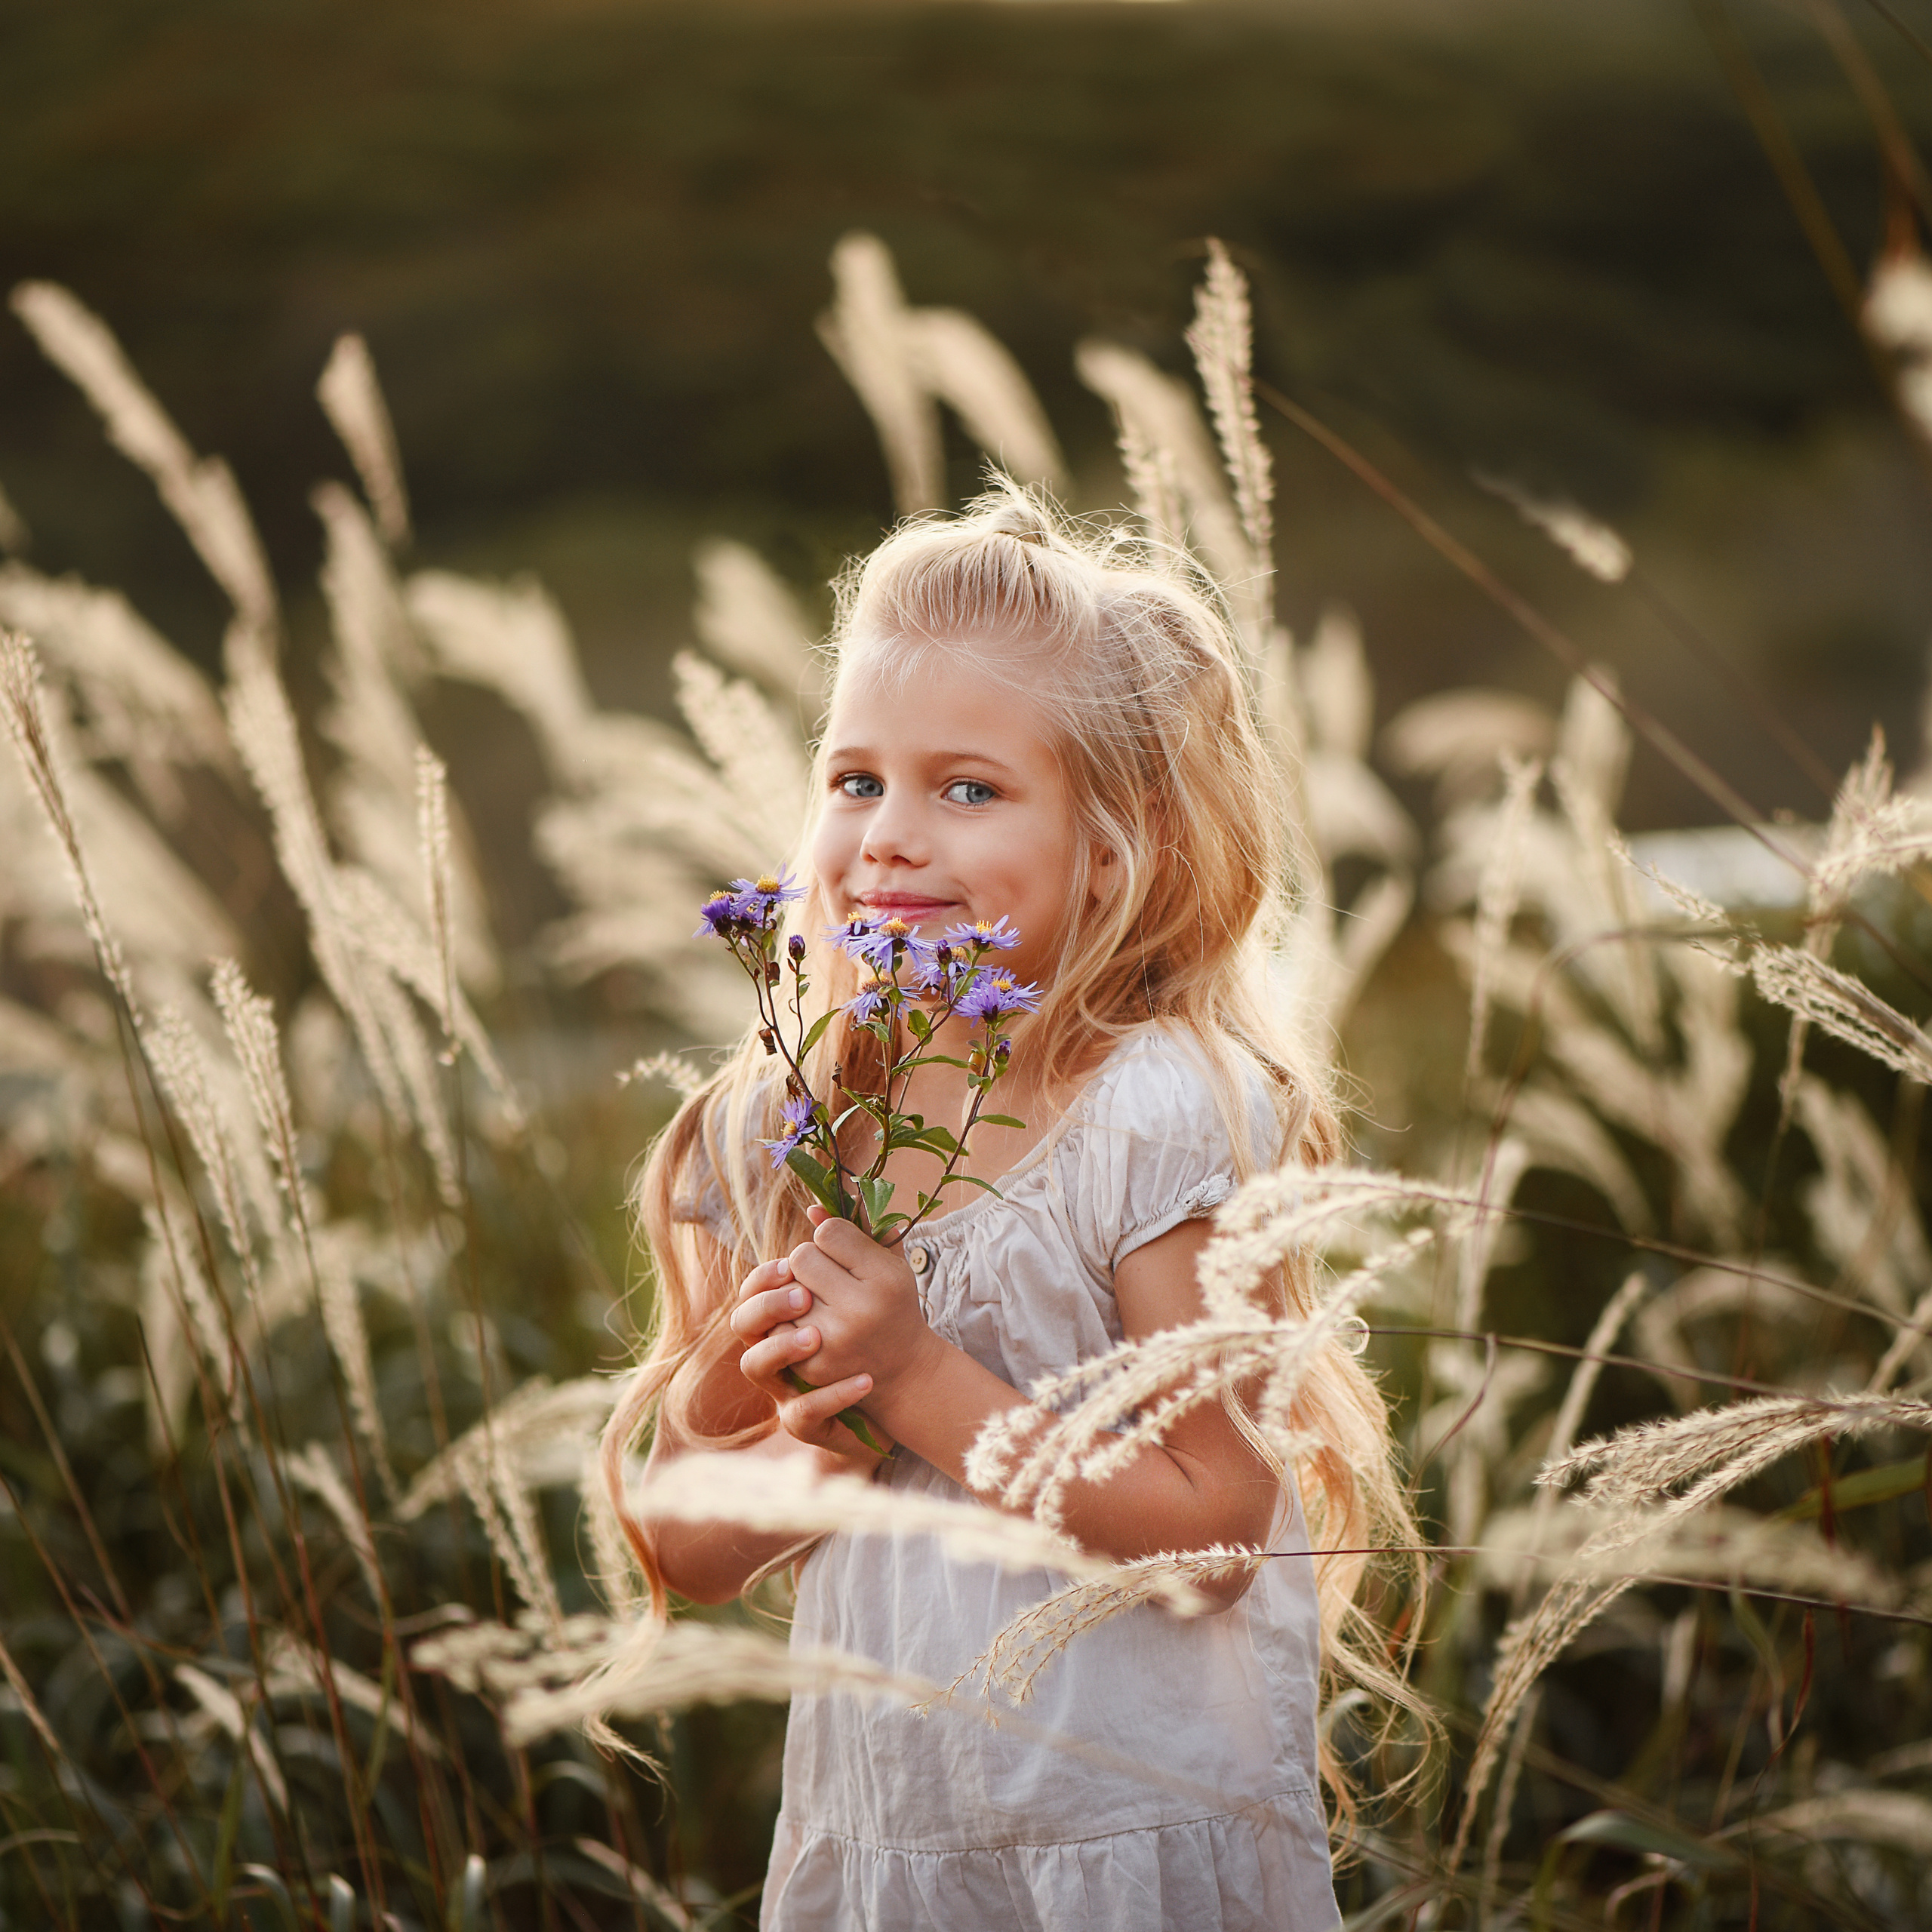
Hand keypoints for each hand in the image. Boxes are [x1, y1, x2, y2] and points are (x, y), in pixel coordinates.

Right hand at [730, 1253, 880, 1461]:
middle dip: (767, 1306)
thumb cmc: (874, 1333)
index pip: (752, 1290)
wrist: (898, 1389)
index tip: (791, 1264)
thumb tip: (820, 1206)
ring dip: (781, 1348)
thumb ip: (846, 1248)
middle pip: (742, 1325)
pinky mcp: (805, 1421)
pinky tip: (865, 1379)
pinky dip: (833, 1396)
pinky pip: (804, 1413)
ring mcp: (783, 1387)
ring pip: (754, 1367)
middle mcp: (772, 1349)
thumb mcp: (864, 1287)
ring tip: (817, 1337)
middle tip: (803, 1296)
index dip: (765, 1278)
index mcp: (782, 1315)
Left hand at [784, 1206, 938, 1401]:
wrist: (904, 1369)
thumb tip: (811, 1207)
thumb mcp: (891, 1261)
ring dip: (795, 1292)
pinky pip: (776, 1325)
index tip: (842, 1253)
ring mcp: (834, 1341)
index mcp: (884, 1278)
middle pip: (800, 1257)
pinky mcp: (813, 1365)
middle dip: (809, 1263)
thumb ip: (859, 1227)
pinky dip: (789, 1323)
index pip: (828, 1232)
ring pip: (783, 1291)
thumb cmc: (894, 1304)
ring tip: (820, 1302)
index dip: (830, 1237)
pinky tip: (811, 1327)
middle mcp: (860, 1310)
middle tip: (826, 1277)